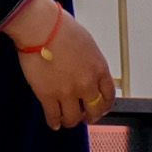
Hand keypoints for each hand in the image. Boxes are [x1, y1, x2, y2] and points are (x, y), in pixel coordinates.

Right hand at [9, 0, 115, 130]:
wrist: (42, 28)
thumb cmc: (63, 29)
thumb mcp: (88, 45)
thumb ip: (90, 63)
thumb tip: (86, 71)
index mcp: (99, 69)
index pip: (109, 95)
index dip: (105, 105)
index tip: (101, 108)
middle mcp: (87, 83)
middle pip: (94, 110)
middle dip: (91, 116)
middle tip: (86, 117)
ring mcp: (68, 92)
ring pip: (73, 118)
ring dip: (71, 121)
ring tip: (67, 120)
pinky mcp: (48, 95)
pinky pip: (53, 116)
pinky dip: (54, 122)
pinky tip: (53, 123)